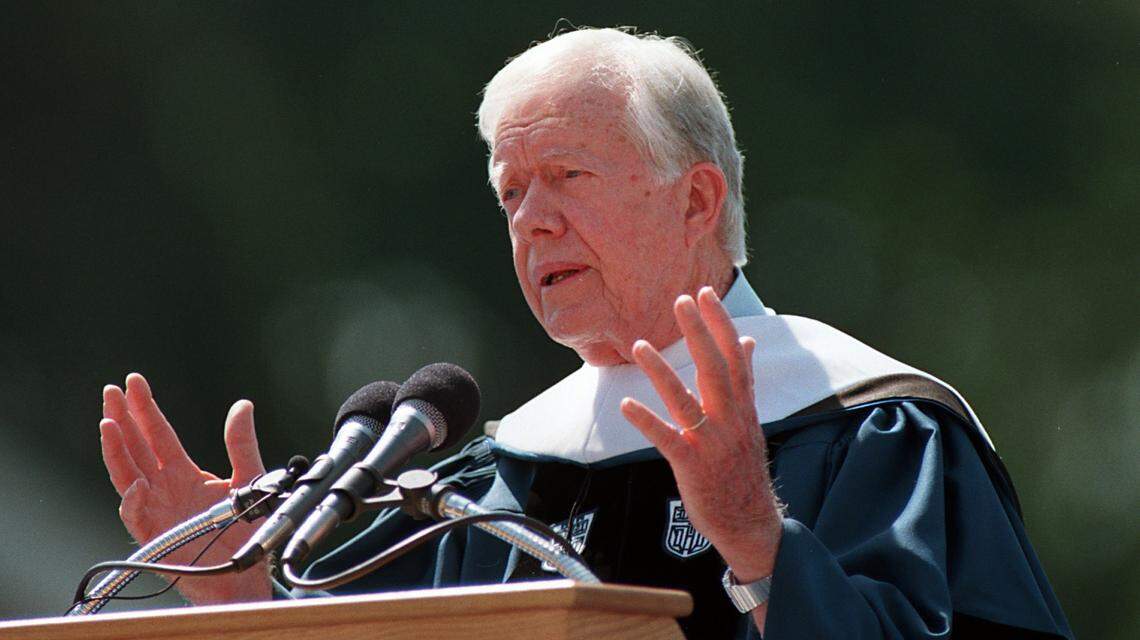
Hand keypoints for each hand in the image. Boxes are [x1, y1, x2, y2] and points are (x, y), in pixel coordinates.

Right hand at [99, 373, 271, 603]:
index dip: (146, 409)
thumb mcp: (249, 478)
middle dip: (122, 418)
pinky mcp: (154, 535)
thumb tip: (242, 405)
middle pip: (135, 447)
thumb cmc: (242, 528)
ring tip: (108, 424)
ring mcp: (155, 509)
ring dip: (115, 451)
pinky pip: (136, 517)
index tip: (134, 382)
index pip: (159, 434)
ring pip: (126, 475)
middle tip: (112, 391)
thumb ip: (242, 444)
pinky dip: (133, 502)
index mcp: (183, 472)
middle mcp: (163, 487)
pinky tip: (136, 485)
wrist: (243, 571)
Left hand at [620, 287, 782, 582]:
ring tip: (639, 345)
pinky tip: (626, 405)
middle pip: (714, 368)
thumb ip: (744, 381)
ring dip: (662, 371)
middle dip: (698, 332)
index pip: (735, 356)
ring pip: (685, 399)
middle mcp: (730, 419)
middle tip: (680, 300)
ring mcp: (711, 442)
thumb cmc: (743, 468)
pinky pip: (666, 438)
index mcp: (743, 407)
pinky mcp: (692, 465)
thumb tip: (747, 342)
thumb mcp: (750, 421)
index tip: (705, 294)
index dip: (720, 324)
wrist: (750, 521)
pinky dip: (646, 421)